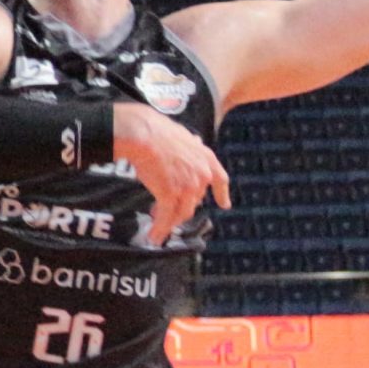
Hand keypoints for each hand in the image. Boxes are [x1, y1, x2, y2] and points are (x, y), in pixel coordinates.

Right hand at [112, 101, 229, 246]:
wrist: (143, 134)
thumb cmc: (157, 131)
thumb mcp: (182, 135)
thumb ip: (189, 145)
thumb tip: (193, 141)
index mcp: (206, 158)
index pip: (220, 179)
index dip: (222, 194)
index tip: (224, 205)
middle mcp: (201, 175)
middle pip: (195, 200)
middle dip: (181, 207)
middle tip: (167, 210)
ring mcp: (187, 187)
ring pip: (181, 212)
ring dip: (169, 220)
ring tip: (157, 223)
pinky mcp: (170, 195)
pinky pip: (166, 217)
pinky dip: (160, 229)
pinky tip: (154, 236)